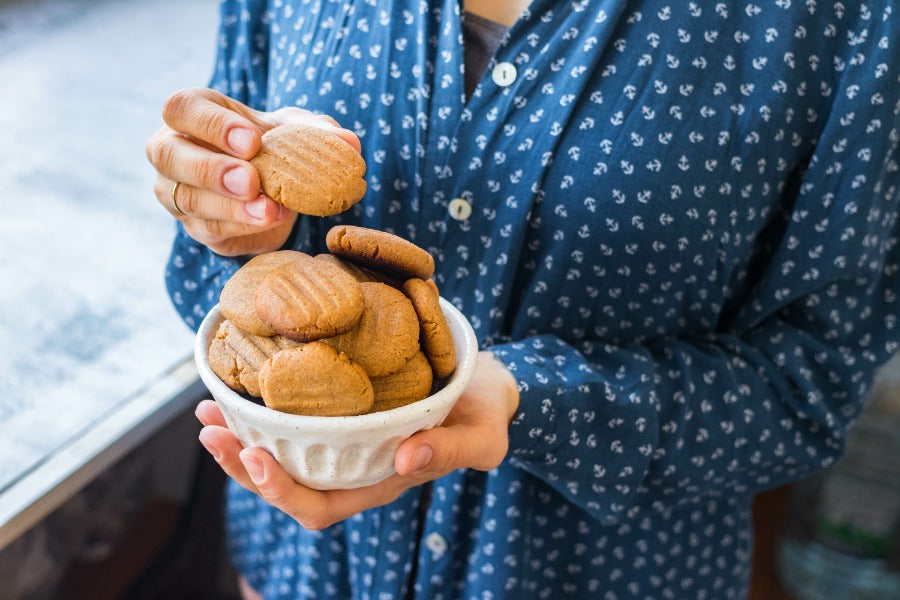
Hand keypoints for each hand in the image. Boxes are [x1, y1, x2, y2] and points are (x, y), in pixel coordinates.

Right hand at [146, 87, 361, 256]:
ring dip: (231, 207)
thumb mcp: (297, 130)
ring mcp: (178, 192)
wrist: (275, 186)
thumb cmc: (276, 145)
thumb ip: (319, 132)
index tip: (253, 141)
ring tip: (270, 210)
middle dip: (210, 169)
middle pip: (168, 155)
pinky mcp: (197, 227)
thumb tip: (350, 144)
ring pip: (187, 200)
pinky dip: (243, 226)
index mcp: (192, 114)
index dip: (212, 124)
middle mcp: (173, 151)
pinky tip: (270, 221)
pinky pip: (210, 229)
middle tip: (251, 181)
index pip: (181, 107)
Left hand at [196, 350, 518, 529]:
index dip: (280, 491)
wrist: (485, 386)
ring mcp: (344, 442)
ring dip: (240, 437)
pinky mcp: (340, 413)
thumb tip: (406, 457)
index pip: (320, 506)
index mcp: (380, 482)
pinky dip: (261, 407)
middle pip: (285, 484)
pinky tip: (237, 384)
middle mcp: (352, 468)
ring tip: (207, 410)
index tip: (254, 455)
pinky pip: (292, 419)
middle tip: (210, 431)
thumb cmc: (485, 415)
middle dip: (242, 464)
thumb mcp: (481, 437)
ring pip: (281, 453)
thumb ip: (450, 451)